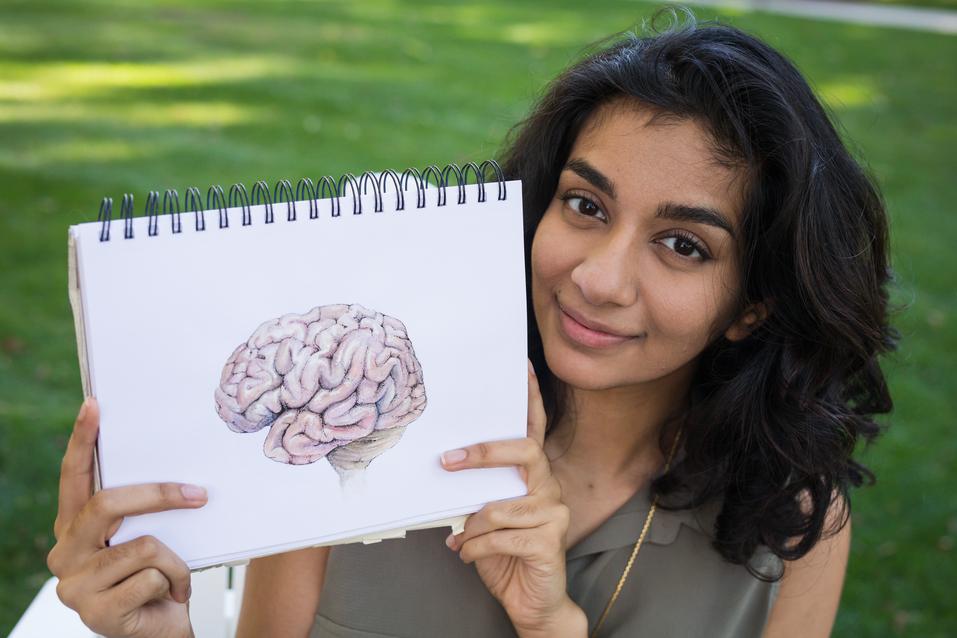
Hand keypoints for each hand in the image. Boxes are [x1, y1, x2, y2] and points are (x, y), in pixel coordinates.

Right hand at [46, 397, 205, 637]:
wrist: (164, 631)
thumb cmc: (159, 577)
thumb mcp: (152, 536)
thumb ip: (145, 510)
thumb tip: (179, 468)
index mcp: (75, 529)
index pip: (74, 478)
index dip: (82, 441)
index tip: (94, 405)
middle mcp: (65, 554)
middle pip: (108, 504)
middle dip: (160, 495)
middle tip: (198, 494)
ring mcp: (75, 587)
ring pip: (144, 545)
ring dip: (175, 562)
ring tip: (176, 578)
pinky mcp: (95, 614)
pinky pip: (151, 578)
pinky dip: (173, 583)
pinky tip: (167, 598)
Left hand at [440, 359, 586, 637]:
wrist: (531, 603)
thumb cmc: (504, 554)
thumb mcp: (484, 516)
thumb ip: (476, 490)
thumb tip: (445, 466)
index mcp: (533, 476)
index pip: (534, 429)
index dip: (531, 398)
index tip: (522, 366)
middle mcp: (549, 487)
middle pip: (525, 452)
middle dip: (484, 453)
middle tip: (448, 460)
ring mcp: (554, 513)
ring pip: (501, 506)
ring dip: (473, 525)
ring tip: (462, 539)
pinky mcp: (550, 542)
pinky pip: (500, 536)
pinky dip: (476, 548)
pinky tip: (468, 555)